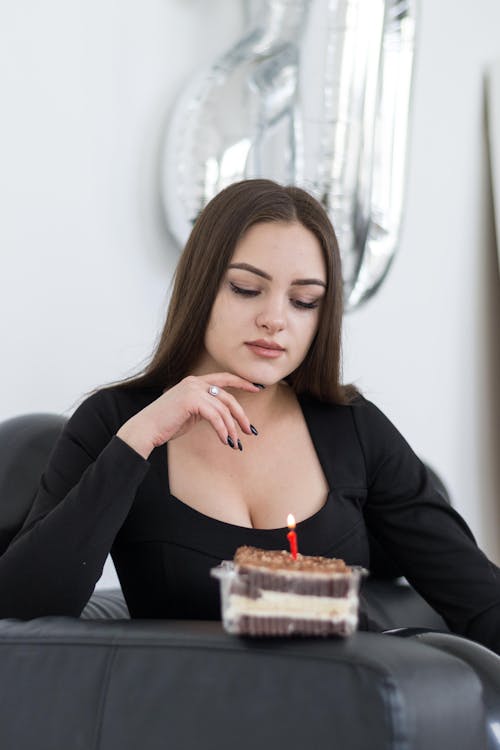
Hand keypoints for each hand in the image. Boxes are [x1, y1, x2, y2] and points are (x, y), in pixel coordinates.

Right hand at [116, 373, 260, 458]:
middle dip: (241, 415)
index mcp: (195, 382)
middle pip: (228, 396)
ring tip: (236, 443)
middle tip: (250, 431)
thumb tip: (225, 417)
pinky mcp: (191, 401)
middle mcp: (194, 382)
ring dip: (232, 428)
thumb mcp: (191, 412)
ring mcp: (192, 389)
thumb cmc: (167, 424)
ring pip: (223, 409)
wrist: (146, 429)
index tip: (257, 388)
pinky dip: (223, 430)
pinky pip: (215, 416)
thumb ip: (206, 408)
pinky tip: (225, 441)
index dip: (242, 382)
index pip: (224, 378)